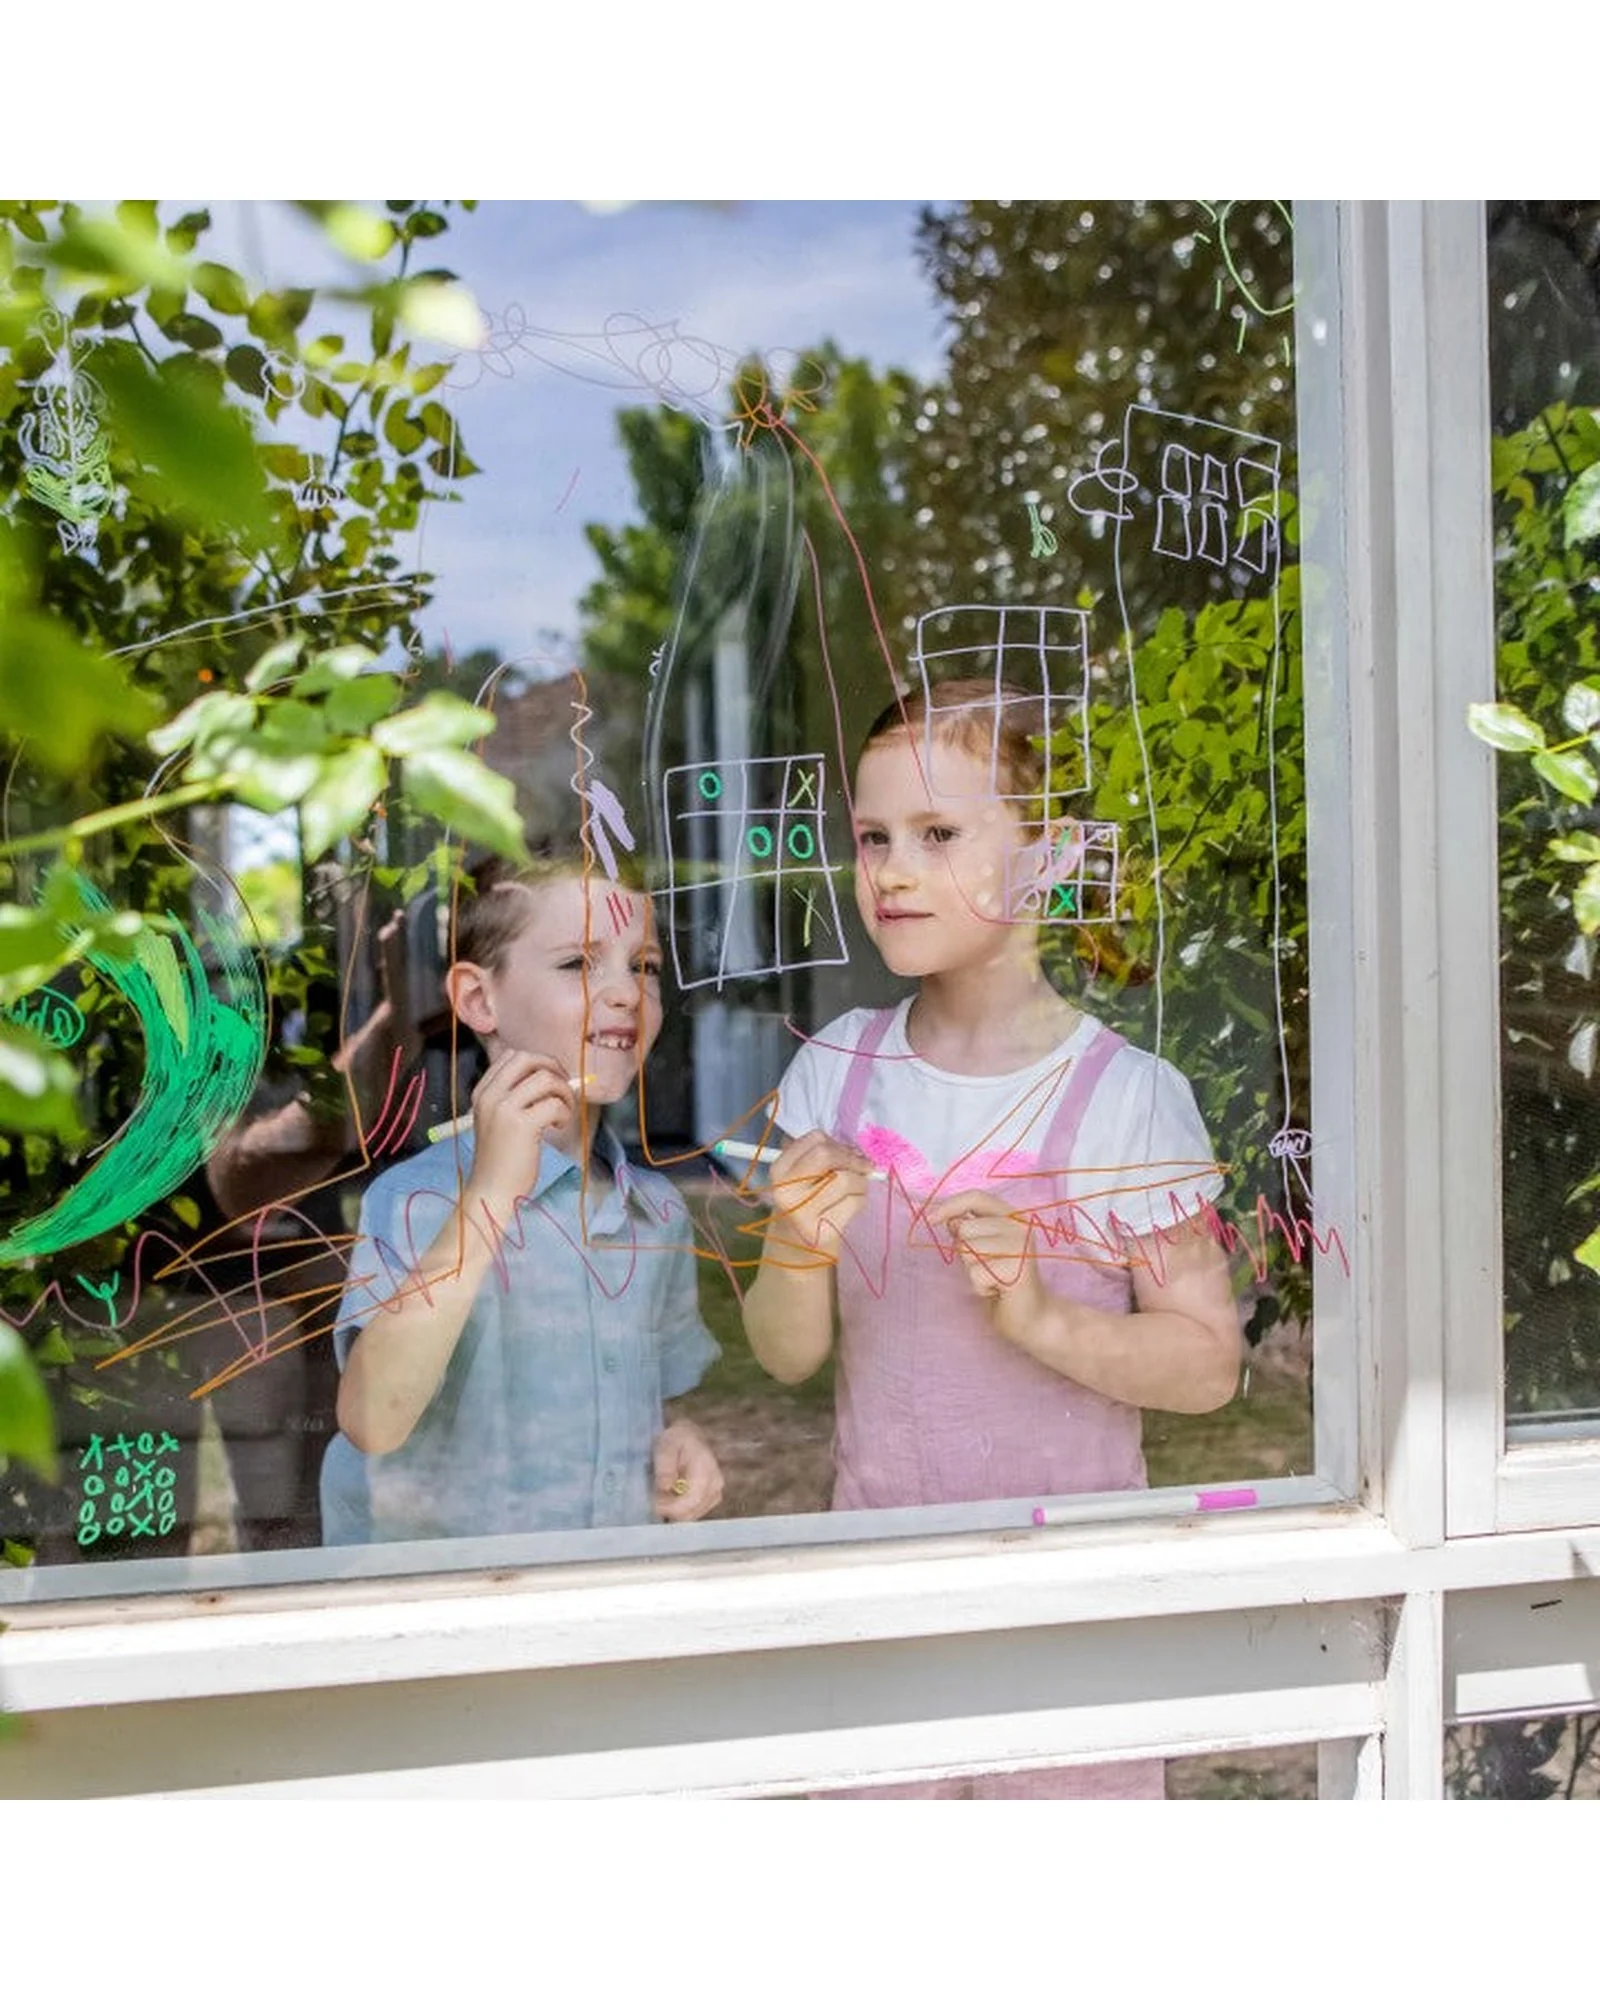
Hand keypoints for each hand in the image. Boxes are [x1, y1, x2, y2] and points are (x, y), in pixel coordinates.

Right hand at [465, 1050, 576, 1209]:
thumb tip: (557, 1077)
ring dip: (564, 1093)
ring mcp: (503, 1109)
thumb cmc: (501, 1158)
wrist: (491, 1190)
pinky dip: (564, 1113)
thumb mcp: (501, 1120)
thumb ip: (519, 1097)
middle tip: (562, 1091)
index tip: (551, 1080)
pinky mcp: (521, 1125)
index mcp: (482, 1092)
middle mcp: (489, 1096)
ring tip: (562, 1114)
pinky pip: (554, 1104)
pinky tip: (557, 1127)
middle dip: (553, 1069)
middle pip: (527, 1058)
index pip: (512, 1056)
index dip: (538, 1063)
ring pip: (546, 1079)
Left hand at [653, 1419, 723, 1521]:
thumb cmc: (677, 1440)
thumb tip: (665, 1488)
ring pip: (690, 1516)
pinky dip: (679, 1510)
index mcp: (706, 1468)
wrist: (689, 1437)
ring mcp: (715, 1493)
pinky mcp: (711, 1500)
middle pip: (691, 1512)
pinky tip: (671, 1497)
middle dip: (669, 1510)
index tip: (654, 1504)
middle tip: (654, 1498)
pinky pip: (692, 1514)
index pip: (692, 1500)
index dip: (671, 1508)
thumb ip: (665, 1467)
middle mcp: (716, 1484)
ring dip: (673, 1510)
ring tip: (662, 1494)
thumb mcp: (665, 1446)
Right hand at [764, 1130, 873, 1254]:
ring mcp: (802, 1213)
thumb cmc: (809, 1199)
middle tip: (865, 1165)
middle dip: (852, 1158)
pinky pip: (855, 1202)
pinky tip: (852, 1203)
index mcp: (779, 1170)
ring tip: (856, 1187)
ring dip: (860, 1180)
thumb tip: (860, 1152)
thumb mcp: (806, 1172)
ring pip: (845, 1179)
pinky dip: (861, 1198)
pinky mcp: (822, 1231)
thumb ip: (828, 1154)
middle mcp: (785, 1191)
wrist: (801, 1243)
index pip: (816, 1140)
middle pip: (827, 1155)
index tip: (851, 1152)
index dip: (840, 1143)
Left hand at [924, 1189, 1044, 1325]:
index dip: (950, 1205)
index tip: (931, 1219)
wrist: (1032, 1316)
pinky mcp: (1018, 1268)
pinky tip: (998, 1291)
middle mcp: (1019, 1226)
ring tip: (993, 1280)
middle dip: (965, 1253)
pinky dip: (980, 1288)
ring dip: (972, 1271)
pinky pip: (975, 1274)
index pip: (976, 1197)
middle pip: (965, 1228)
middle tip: (987, 1268)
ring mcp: (1021, 1245)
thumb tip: (947, 1218)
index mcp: (1012, 1216)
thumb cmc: (1001, 1282)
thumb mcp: (980, 1250)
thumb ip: (968, 1230)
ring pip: (968, 1251)